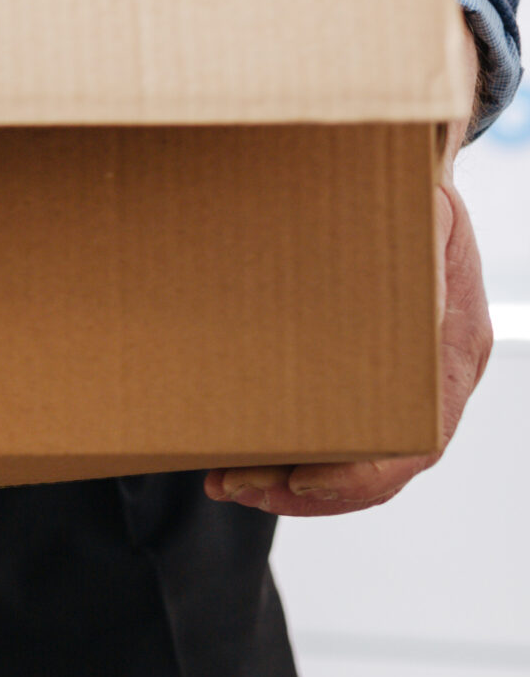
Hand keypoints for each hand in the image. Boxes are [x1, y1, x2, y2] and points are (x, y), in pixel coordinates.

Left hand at [207, 181, 492, 516]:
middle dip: (305, 489)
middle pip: (379, 467)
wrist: (409, 187)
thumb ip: (406, 248)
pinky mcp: (374, 382)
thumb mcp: (419, 211)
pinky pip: (340, 438)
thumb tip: (381, 277)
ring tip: (223, 480)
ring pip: (355, 463)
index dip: (361, 474)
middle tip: (231, 483)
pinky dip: (291, 455)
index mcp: (453, 349)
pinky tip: (238, 458)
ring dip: (287, 480)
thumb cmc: (409, 197)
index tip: (301, 479)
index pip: (418, 440)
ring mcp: (410, 387)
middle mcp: (439, 380)